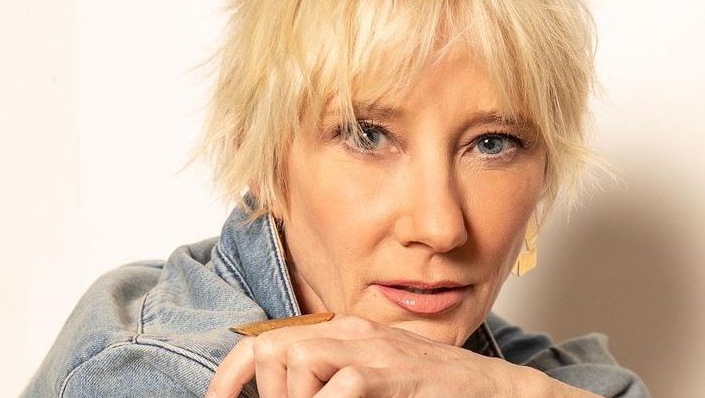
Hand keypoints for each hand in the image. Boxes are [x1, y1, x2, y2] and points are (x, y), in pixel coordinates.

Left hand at [205, 315, 549, 397]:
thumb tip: (286, 392)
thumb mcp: (372, 377)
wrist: (491, 389)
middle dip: (270, 392)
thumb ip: (332, 378)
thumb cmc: (429, 388)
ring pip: (301, 361)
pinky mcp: (395, 373)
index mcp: (343, 333)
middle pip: (276, 349)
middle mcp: (353, 333)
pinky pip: (344, 386)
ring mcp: (374, 351)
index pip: (269, 340)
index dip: (232, 373)